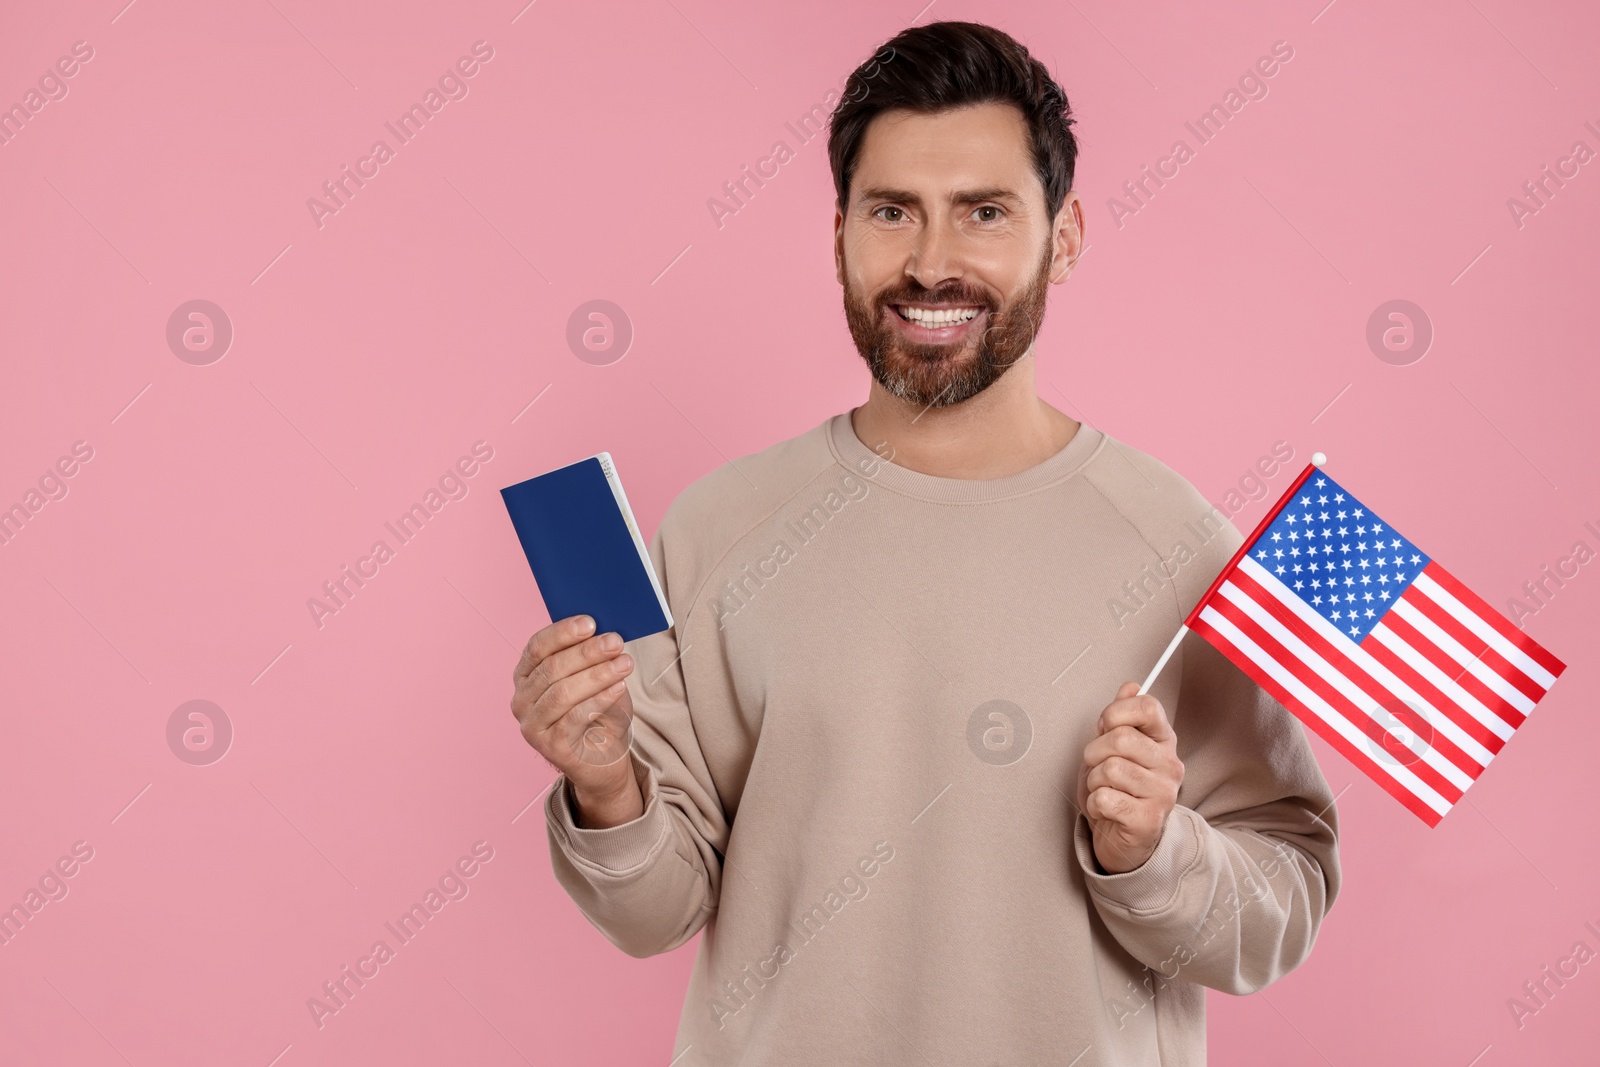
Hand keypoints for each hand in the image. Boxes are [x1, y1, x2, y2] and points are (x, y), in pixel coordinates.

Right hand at [511, 614, 639, 816]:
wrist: (603, 757)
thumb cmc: (598, 711)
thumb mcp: (596, 678)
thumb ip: (592, 657)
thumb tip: (605, 631)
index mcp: (526, 675)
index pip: (537, 647)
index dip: (562, 632)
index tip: (590, 622)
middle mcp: (522, 700)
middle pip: (552, 668)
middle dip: (587, 652)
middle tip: (615, 641)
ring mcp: (532, 725)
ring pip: (562, 693)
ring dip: (597, 674)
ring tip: (624, 663)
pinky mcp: (549, 746)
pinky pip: (574, 718)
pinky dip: (599, 699)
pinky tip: (618, 687)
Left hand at [1076, 682, 1184, 873]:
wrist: (1126, 839)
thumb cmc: (1119, 790)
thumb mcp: (1116, 748)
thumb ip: (1122, 717)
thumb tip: (1130, 686)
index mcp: (1163, 741)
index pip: (1147, 707)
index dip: (1116, 713)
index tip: (1105, 727)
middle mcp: (1169, 765)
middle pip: (1120, 738)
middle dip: (1095, 751)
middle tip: (1098, 766)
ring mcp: (1163, 793)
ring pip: (1109, 769)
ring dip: (1093, 781)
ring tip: (1104, 789)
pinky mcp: (1148, 820)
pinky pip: (1104, 798)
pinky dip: (1094, 804)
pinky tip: (1105, 808)